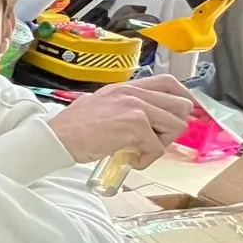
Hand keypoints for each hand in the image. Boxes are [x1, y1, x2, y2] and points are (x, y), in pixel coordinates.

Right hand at [48, 74, 195, 167]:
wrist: (58, 137)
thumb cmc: (74, 127)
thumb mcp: (102, 105)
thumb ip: (125, 107)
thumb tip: (146, 121)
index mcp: (126, 87)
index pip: (169, 83)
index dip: (183, 98)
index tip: (180, 114)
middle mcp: (133, 93)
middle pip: (181, 105)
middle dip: (172, 127)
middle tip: (154, 139)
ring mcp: (136, 107)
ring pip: (175, 126)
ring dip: (161, 144)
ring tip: (140, 150)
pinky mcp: (135, 125)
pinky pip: (157, 147)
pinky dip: (147, 159)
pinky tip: (130, 159)